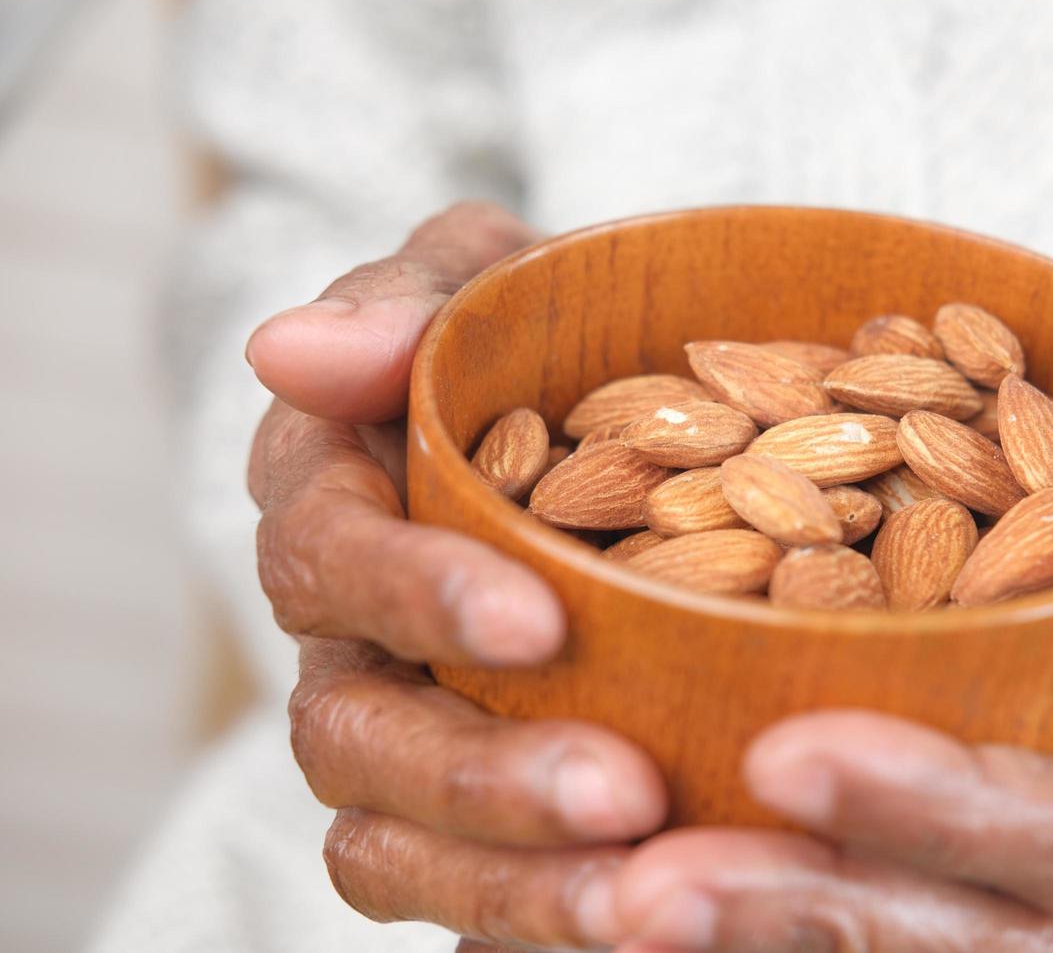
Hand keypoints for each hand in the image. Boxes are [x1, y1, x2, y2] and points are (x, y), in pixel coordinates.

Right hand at [248, 202, 666, 948]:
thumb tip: (291, 348)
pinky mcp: (471, 809)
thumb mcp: (493, 278)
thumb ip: (413, 299)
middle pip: (356, 737)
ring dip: (510, 880)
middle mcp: (350, 635)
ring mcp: (404, 729)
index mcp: (337, 501)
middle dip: (479, 776)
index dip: (415, 595)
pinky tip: (649, 931)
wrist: (609, 402)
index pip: (330, 558)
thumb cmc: (540, 331)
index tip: (537, 621)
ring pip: (396, 843)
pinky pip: (468, 895)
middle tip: (621, 796)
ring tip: (642, 904)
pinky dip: (537, 920)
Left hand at [604, 411, 1052, 950]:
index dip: (951, 811)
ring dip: (776, 951)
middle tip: (642, 889)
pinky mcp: (1035, 914)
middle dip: (819, 917)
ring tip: (620, 914)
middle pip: (1003, 950)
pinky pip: (907, 948)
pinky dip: (787, 941)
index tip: (783, 752)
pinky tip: (657, 915)